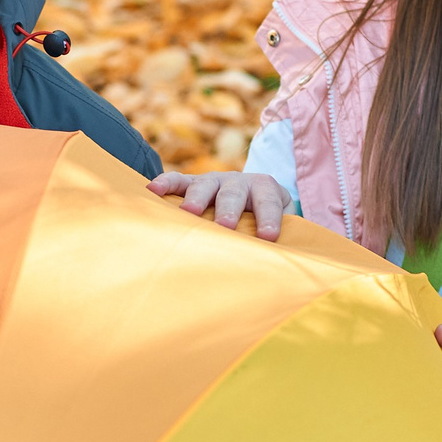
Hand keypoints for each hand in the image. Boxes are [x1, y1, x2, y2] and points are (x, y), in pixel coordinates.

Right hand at [148, 169, 290, 240]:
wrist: (253, 196)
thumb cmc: (266, 220)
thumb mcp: (282, 225)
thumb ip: (286, 236)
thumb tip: (288, 261)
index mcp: (266, 190)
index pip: (269, 203)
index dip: (269, 218)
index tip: (268, 237)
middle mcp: (239, 182)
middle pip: (234, 193)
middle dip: (229, 208)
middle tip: (225, 225)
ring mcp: (214, 181)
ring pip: (205, 185)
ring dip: (198, 197)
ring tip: (190, 211)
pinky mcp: (192, 184)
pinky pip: (178, 181)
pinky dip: (166, 184)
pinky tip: (153, 190)